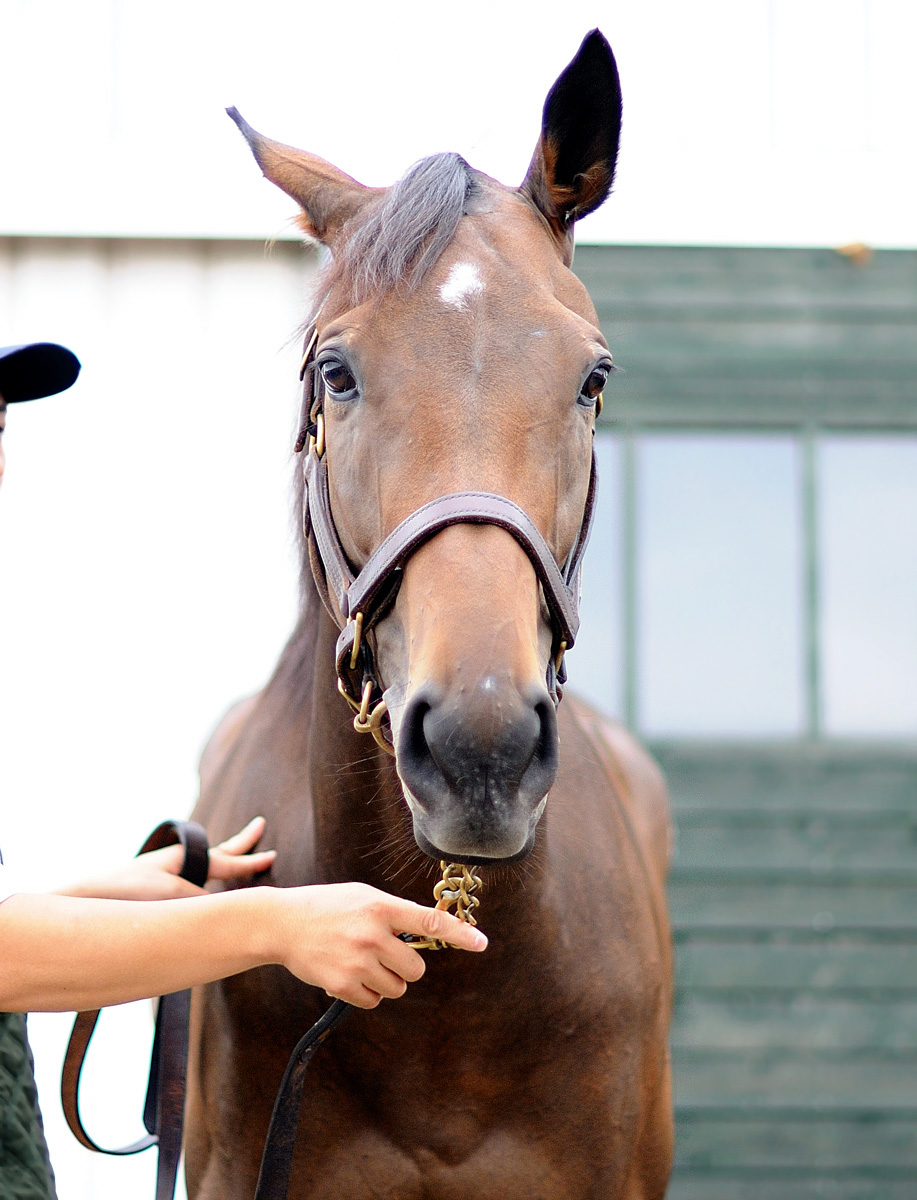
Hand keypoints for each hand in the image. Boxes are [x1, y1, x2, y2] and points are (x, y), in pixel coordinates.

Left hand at [56, 817, 275, 900]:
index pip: (228, 860)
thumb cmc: (128, 891)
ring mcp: (166, 874)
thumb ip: (201, 900)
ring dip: (223, 861)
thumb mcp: (172, 895)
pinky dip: (206, 881)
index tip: (272, 854)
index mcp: (185, 859)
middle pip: (218, 851)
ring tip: (238, 857)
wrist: (88, 896)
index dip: (251, 861)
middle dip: (240, 842)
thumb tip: (219, 908)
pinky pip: (192, 882)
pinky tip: (204, 892)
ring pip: (205, 865)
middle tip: (259, 826)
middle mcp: (178, 863)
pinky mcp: (155, 890)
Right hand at [269, 882, 487, 1008]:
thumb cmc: (328, 906)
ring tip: (361, 961)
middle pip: (417, 967)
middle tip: (385, 954)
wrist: (282, 923)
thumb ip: (394, 912)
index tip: (482, 943)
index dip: (459, 933)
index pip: (429, 921)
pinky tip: (348, 974)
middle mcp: (372, 934)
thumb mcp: (362, 896)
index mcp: (380, 906)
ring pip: (397, 987)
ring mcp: (357, 961)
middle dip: (406, 965)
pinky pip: (374, 1000)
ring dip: (386, 980)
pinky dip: (366, 993)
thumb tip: (427, 932)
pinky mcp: (342, 984)